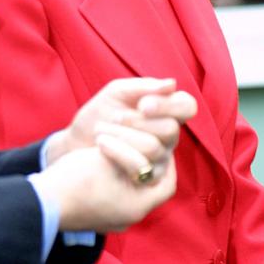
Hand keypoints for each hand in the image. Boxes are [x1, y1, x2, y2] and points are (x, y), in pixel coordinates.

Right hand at [35, 144, 176, 233]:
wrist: (43, 202)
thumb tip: (151, 142)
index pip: (167, 184)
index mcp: (137, 206)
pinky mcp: (97, 212)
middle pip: (148, 186)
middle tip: (136, 138)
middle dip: (144, 159)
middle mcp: (128, 216)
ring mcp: (112, 216)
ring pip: (131, 188)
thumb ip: (132, 151)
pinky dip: (114, 174)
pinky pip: (115, 192)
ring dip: (126, 165)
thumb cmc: (76, 180)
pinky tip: (104, 157)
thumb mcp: (107, 158)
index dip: (167, 160)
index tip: (157, 139)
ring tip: (114, 146)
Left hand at [45, 77, 196, 167]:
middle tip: (116, 117)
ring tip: (101, 129)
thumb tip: (172, 84)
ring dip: (123, 136)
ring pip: (154, 149)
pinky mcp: (146, 180)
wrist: (77, 142)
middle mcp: (168, 137)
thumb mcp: (116, 92)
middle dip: (138, 122)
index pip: (187, 106)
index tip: (142, 104)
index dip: (168, 105)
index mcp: (165, 112)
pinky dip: (118, 154)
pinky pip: (142, 169)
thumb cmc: (99, 113)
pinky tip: (101, 145)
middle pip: (171, 129)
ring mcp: (160, 160)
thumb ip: (142, 87)